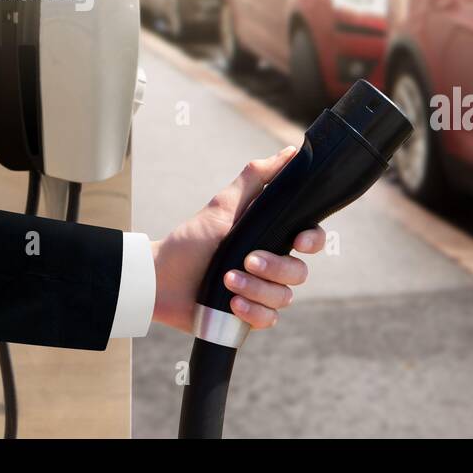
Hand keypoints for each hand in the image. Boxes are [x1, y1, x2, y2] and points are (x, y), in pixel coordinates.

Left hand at [150, 146, 324, 332]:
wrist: (159, 280)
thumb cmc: (191, 240)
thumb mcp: (224, 204)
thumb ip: (256, 177)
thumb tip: (290, 152)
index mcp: (271, 238)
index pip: (310, 240)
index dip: (313, 241)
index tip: (299, 241)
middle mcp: (271, 266)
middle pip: (300, 272)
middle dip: (274, 267)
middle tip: (247, 259)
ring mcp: (261, 292)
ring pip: (284, 297)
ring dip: (257, 289)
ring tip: (228, 281)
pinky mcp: (248, 317)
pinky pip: (269, 320)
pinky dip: (252, 312)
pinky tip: (233, 304)